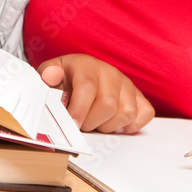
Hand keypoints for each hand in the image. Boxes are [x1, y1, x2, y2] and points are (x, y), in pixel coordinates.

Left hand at [38, 54, 153, 132]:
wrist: (83, 73)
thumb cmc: (66, 78)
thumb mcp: (50, 74)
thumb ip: (47, 76)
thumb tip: (51, 75)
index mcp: (86, 65)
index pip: (87, 87)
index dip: (79, 110)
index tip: (71, 125)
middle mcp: (110, 73)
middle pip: (108, 105)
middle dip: (92, 122)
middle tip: (81, 124)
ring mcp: (127, 84)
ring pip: (127, 113)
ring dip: (109, 126)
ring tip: (96, 122)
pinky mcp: (140, 96)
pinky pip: (145, 114)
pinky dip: (131, 125)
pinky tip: (114, 123)